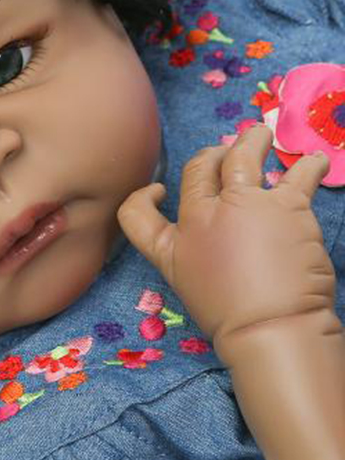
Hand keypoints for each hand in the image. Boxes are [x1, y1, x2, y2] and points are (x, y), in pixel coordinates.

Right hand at [116, 124, 336, 356]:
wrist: (271, 327)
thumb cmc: (225, 310)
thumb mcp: (177, 275)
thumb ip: (164, 240)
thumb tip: (166, 204)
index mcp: (180, 232)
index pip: (143, 205)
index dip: (146, 194)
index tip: (160, 191)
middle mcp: (209, 211)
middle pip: (203, 166)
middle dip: (213, 155)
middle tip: (225, 150)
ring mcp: (250, 203)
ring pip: (245, 156)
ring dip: (252, 141)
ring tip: (261, 133)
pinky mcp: (289, 206)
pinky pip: (299, 175)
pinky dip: (307, 165)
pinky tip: (314, 160)